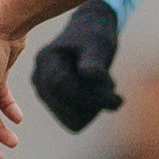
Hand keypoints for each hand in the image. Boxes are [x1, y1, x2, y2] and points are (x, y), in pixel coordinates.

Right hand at [28, 1, 123, 132]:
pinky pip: (75, 122)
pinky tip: (96, 94)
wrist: (89, 35)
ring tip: (103, 86)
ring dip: (94, 107)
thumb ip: (93, 59)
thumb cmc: (94, 36)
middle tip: (113, 85)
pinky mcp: (55, 106)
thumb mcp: (98, 42)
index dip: (93, 95)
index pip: (63, 86)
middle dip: (95, 101)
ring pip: (72, 119)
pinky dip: (91, 111)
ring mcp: (44, 94)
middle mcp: (39, 80)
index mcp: (45, 60)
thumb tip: (89, 74)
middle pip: (66, 106)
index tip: (119, 99)